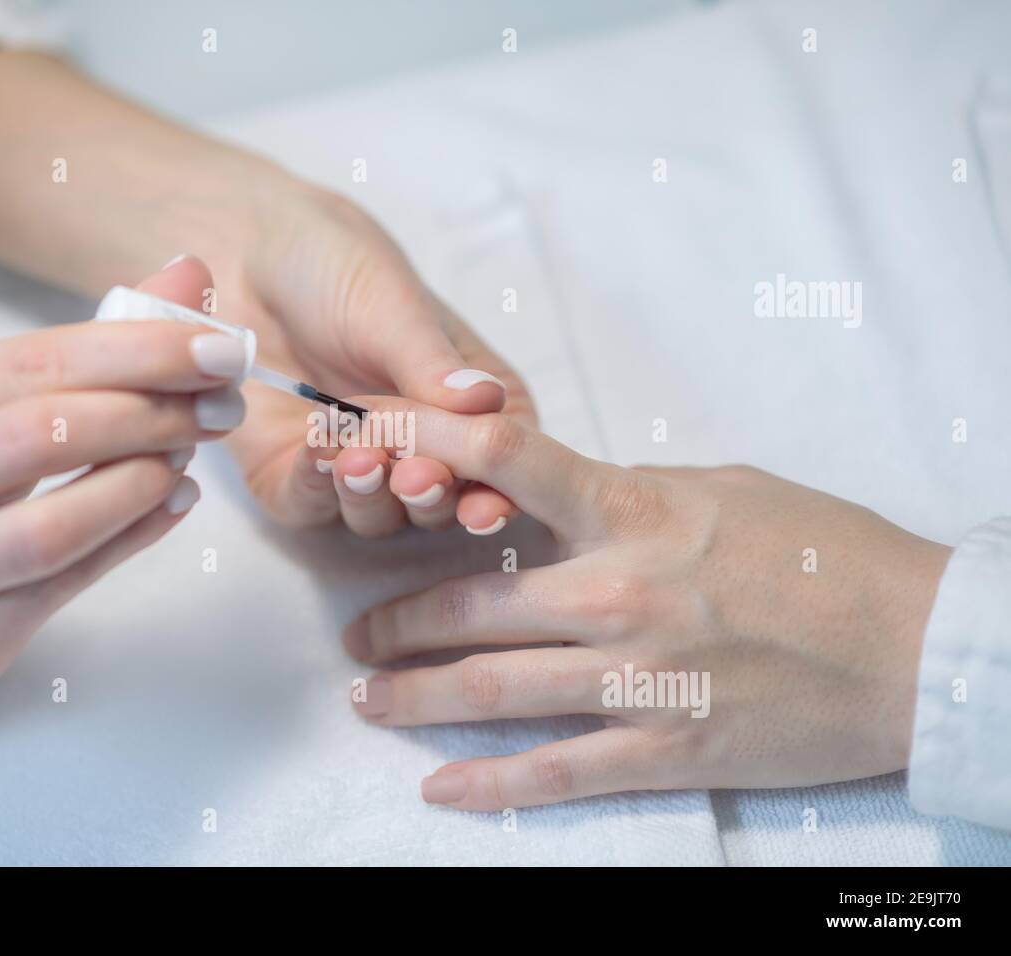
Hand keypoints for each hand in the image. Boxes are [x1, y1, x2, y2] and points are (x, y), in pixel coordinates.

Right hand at [0, 262, 236, 756]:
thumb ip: (73, 350)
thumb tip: (187, 278)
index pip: (29, 364)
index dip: (138, 350)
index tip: (217, 345)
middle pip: (41, 437)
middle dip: (153, 411)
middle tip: (224, 403)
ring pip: (52, 526)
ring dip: (144, 481)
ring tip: (193, 451)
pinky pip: (64, 588)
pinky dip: (134, 538)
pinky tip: (174, 502)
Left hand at [212, 188, 536, 536]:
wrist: (246, 254)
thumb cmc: (337, 266)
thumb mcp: (392, 305)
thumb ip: (431, 361)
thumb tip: (485, 401)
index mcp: (471, 411)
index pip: (500, 468)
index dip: (497, 492)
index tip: (485, 506)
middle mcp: (421, 452)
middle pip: (441, 505)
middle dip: (430, 495)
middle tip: (416, 474)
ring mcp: (359, 474)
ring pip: (379, 518)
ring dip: (372, 495)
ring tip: (359, 457)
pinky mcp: (294, 482)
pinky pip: (310, 504)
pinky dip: (316, 486)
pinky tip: (316, 451)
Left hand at [343, 399, 951, 808]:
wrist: (917, 647)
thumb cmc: (830, 554)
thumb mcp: (724, 489)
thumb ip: (631, 492)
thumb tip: (561, 494)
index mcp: (637, 512)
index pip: (506, 462)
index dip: (424, 444)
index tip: (365, 443)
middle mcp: (621, 594)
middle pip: (472, 604)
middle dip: (398, 619)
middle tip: (356, 631)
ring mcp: (639, 678)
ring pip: (494, 690)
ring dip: (416, 696)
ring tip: (368, 698)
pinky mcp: (665, 749)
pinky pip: (556, 771)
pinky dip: (490, 783)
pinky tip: (441, 786)